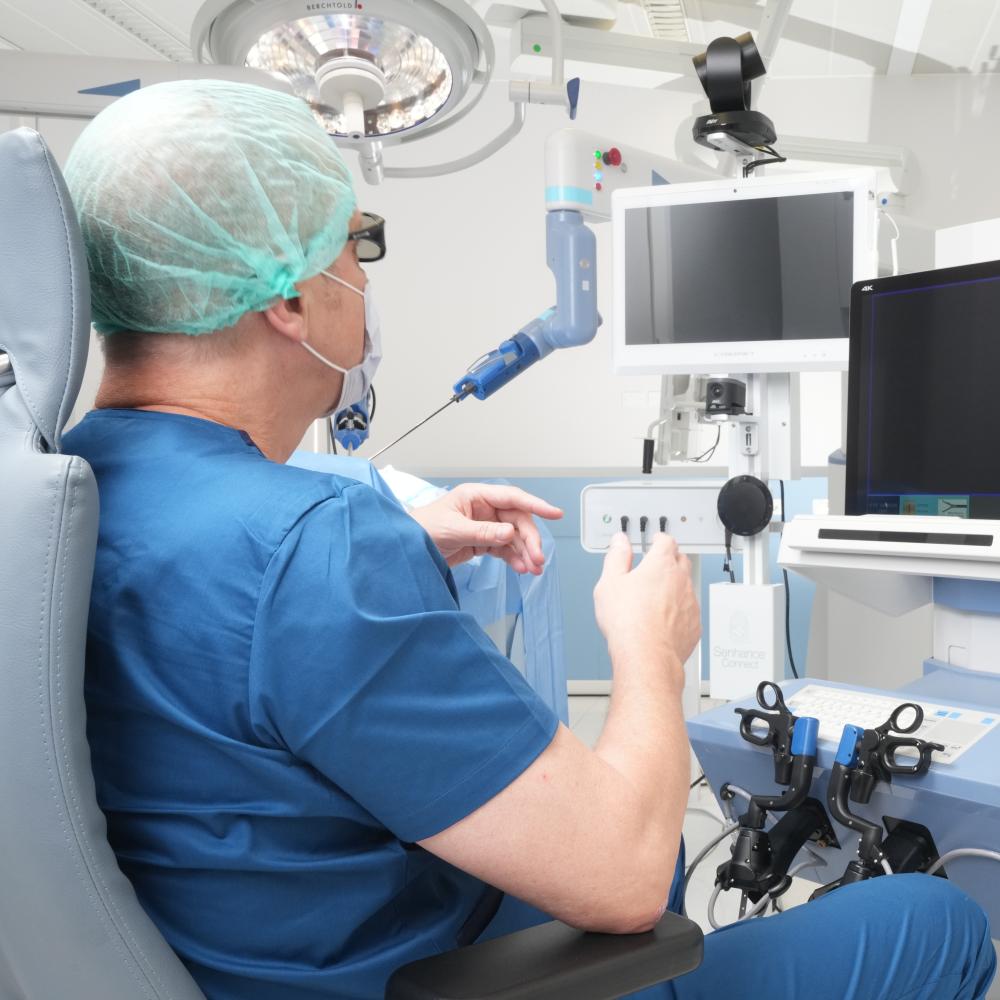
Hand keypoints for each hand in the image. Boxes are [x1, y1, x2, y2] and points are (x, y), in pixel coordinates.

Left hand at [409, 484, 562, 573]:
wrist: (405, 551)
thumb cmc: (420, 530)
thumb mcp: (452, 530)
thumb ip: (482, 532)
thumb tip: (508, 533)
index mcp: (476, 496)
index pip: (512, 497)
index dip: (535, 504)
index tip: (554, 513)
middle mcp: (484, 509)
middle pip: (517, 521)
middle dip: (530, 540)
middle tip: (538, 559)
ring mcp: (484, 526)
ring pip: (514, 538)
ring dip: (525, 553)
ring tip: (533, 569)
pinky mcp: (481, 543)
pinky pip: (504, 550)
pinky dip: (514, 559)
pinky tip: (521, 569)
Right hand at [593, 532, 700, 668]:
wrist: (646, 655)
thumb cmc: (628, 622)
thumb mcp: (610, 582)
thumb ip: (616, 557)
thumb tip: (619, 542)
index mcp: (661, 565)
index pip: (666, 540)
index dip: (659, 539)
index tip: (654, 541)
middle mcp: (681, 580)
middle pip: (681, 559)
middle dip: (670, 559)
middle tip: (657, 565)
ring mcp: (690, 603)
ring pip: (687, 586)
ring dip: (676, 586)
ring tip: (656, 596)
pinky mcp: (694, 624)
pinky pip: (689, 610)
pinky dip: (680, 610)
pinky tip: (664, 619)